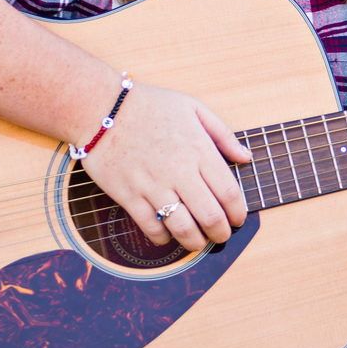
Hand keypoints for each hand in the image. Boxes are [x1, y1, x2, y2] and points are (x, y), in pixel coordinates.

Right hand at [80, 81, 252, 251]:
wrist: (101, 108)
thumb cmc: (149, 105)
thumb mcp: (193, 108)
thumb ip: (223, 134)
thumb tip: (246, 157)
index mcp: (199, 150)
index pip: (229, 193)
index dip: (238, 213)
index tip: (237, 219)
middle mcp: (179, 171)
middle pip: (210, 216)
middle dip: (221, 233)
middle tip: (221, 236)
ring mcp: (152, 185)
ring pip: (183, 228)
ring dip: (195, 242)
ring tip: (198, 241)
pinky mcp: (128, 195)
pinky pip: (151, 227)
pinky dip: (163, 237)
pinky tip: (168, 233)